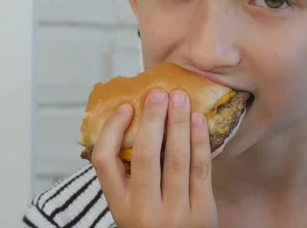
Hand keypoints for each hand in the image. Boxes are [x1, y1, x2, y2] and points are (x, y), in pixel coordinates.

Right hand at [91, 90, 218, 227]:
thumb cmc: (155, 225)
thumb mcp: (132, 208)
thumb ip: (130, 178)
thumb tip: (134, 124)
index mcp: (119, 207)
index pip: (104, 162)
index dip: (113, 130)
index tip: (126, 108)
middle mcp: (143, 211)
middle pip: (144, 155)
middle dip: (152, 118)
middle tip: (159, 93)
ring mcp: (175, 213)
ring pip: (175, 158)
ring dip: (178, 122)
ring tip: (180, 97)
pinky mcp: (203, 212)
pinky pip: (201, 169)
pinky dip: (199, 140)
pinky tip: (198, 120)